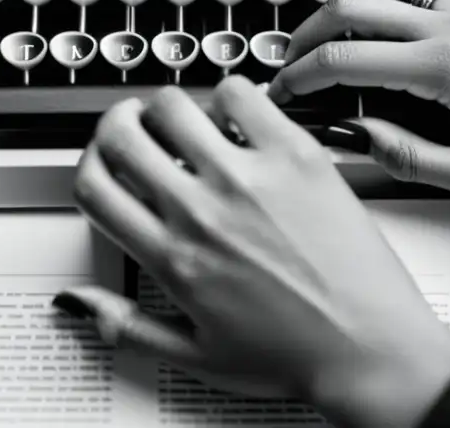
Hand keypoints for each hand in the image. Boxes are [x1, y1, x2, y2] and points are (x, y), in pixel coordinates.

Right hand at [57, 77, 449, 427]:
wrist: (371, 347)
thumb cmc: (297, 353)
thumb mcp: (196, 356)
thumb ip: (127, 328)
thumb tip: (79, 303)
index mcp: (173, 259)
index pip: (95, 187)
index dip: (88, 163)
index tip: (104, 160)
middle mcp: (202, 213)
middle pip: (121, 135)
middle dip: (118, 123)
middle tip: (136, 126)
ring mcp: (249, 179)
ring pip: (174, 105)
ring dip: (169, 108)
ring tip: (189, 121)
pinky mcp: (296, 155)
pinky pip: (242, 94)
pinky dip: (232, 96)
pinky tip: (242, 120)